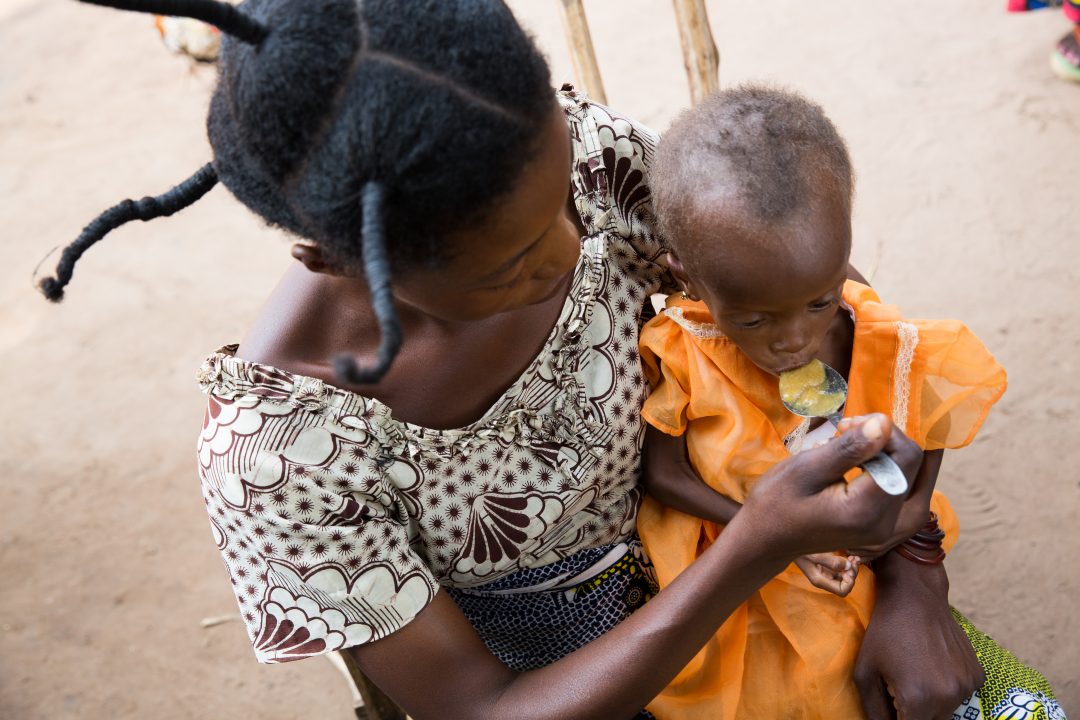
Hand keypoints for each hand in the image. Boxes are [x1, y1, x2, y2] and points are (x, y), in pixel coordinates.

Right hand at [742, 414, 926, 561]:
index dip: (884, 430)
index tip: (847, 424)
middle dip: (883, 439)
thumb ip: (849, 448)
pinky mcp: (878, 526)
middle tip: (844, 429)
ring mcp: (882, 527)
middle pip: (909, 466)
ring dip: (880, 451)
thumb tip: (885, 422)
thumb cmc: (775, 502)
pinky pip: (891, 486)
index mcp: (867, 509)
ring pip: (903, 474)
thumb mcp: (806, 468)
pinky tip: (850, 462)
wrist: (765, 539)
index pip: (905, 457)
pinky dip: (876, 466)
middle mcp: (883, 523)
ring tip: (843, 443)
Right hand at [794, 553, 859, 596]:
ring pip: (845, 577)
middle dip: (852, 574)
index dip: (850, 582)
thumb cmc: (800, 549)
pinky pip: (842, 570)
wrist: (790, 543)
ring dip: (852, 568)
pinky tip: (850, 556)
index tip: (849, 569)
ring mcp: (826, 574)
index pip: (842, 591)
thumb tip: (848, 566)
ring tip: (853, 557)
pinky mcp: (827, 567)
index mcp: (820, 581)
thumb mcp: (814, 554)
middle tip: (853, 560)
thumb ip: (831, 561)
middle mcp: (824, 580)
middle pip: (846, 585)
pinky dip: (848, 564)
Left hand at [854, 553, 984, 719]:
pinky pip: (961, 694)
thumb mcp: (865, 671)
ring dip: (932, 703)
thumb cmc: (884, 631)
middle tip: (901, 688)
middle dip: (914, 713)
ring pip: (947, 711)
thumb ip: (874, 710)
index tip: (894, 706)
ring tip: (916, 673)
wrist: (916, 596)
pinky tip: (933, 665)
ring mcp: (966, 686)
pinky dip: (948, 688)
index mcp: (917, 699)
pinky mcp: (977, 675)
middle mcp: (947, 697)